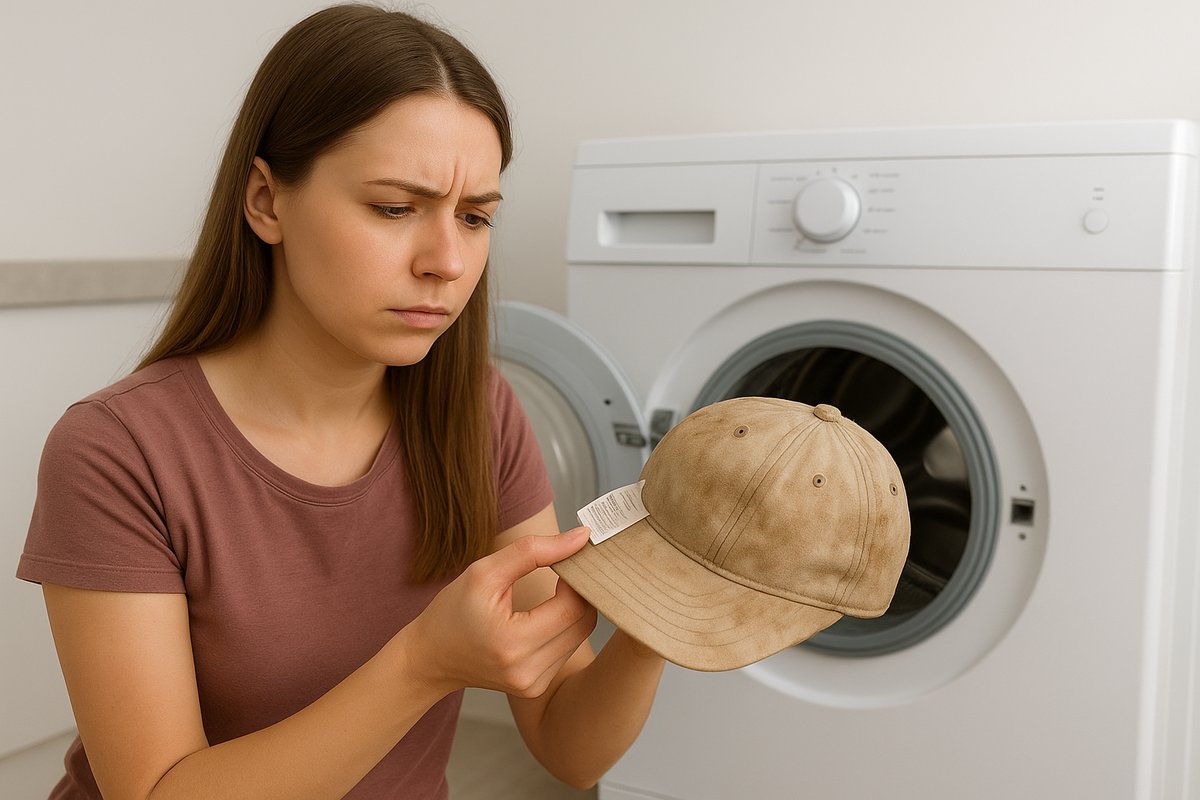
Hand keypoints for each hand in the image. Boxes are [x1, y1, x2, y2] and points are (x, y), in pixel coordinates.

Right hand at [406, 528, 596, 698]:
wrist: (429, 657)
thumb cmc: (453, 611)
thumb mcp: (484, 572)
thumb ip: (534, 550)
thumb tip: (581, 536)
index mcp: (513, 643)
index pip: (573, 606)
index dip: (576, 578)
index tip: (564, 560)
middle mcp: (528, 672)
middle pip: (584, 622)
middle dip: (579, 592)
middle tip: (562, 573)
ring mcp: (533, 684)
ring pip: (581, 635)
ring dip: (572, 609)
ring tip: (550, 594)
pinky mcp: (536, 688)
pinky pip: (567, 649)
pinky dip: (563, 628)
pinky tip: (542, 617)